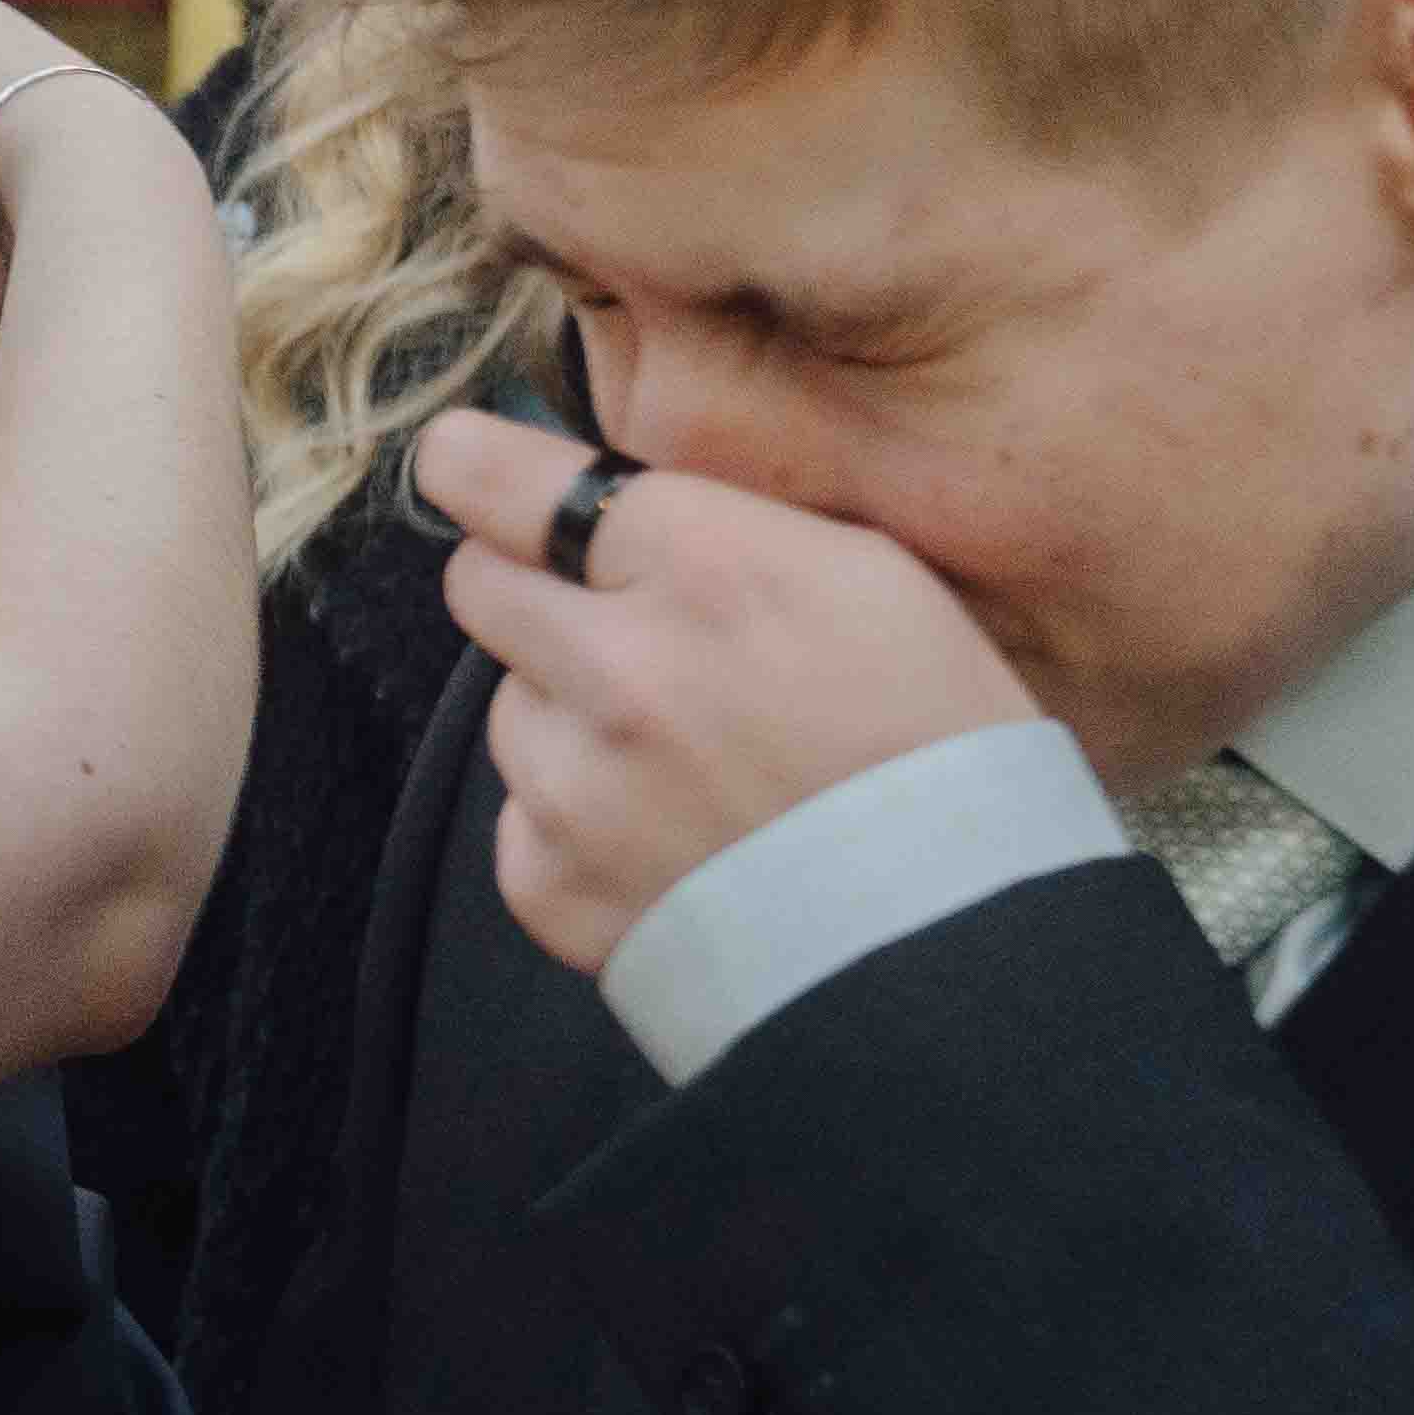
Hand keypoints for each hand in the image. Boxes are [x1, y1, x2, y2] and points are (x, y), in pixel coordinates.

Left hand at [411, 408, 1039, 972]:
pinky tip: (668, 840)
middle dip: (533, 591)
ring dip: (566, 716)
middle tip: (622, 632)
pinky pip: (520, 816)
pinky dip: (573, 824)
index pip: (507, 480)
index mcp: (710, 569)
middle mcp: (621, 667)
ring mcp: (573, 784)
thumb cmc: (937, 751)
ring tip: (681, 763)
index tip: (469, 467)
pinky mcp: (548, 882)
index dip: (481, 468)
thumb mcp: (876, 579)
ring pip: (508, 705)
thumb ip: (728, 523)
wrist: (944, 947)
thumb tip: (619, 496)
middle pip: (479, 581)